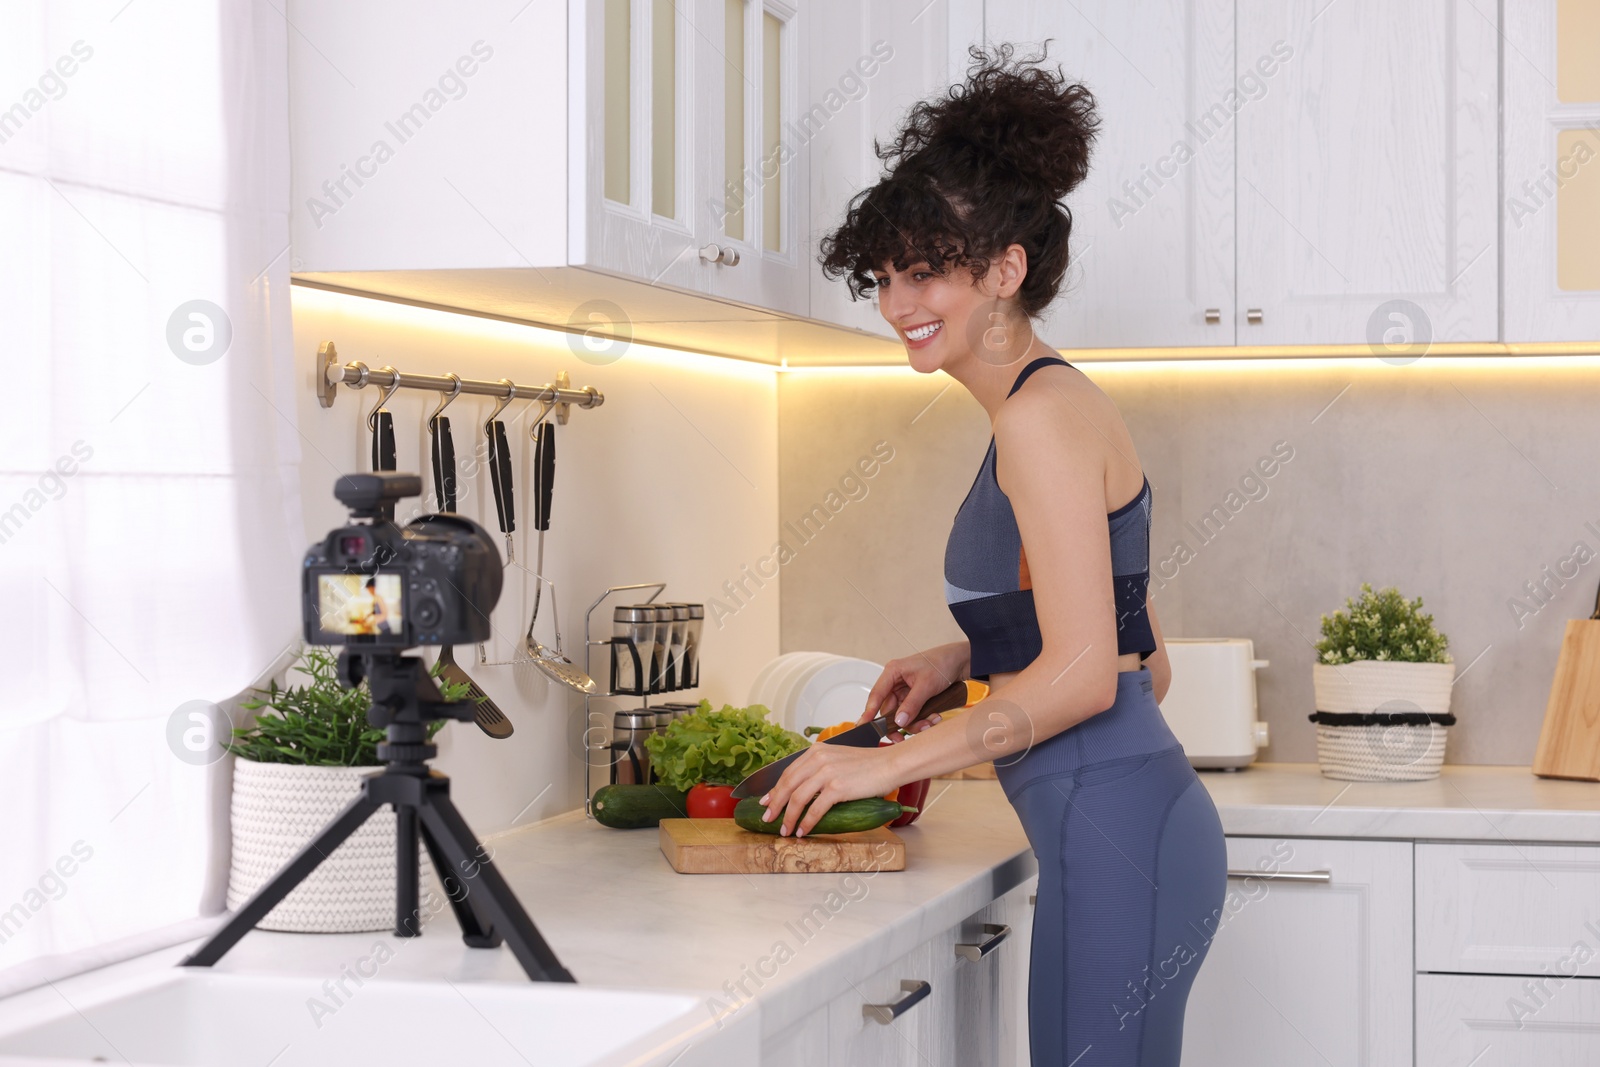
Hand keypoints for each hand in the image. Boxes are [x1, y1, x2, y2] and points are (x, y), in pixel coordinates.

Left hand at [760, 739, 904, 836]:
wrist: (890, 764)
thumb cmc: (869, 764)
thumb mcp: (838, 758)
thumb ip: (820, 767)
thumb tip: (805, 787)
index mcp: (816, 751)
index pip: (788, 772)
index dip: (774, 789)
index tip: (766, 801)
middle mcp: (818, 759)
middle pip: (787, 784)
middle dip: (775, 804)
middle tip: (768, 818)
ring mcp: (827, 773)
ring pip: (798, 798)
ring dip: (788, 817)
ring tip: (784, 829)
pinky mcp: (837, 787)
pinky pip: (815, 808)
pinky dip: (806, 822)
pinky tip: (803, 830)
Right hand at [860, 642, 970, 742]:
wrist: (960, 662)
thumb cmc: (942, 663)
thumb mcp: (926, 685)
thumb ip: (912, 704)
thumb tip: (899, 721)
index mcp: (892, 672)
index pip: (876, 695)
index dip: (869, 712)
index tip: (864, 726)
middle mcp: (895, 683)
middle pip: (889, 710)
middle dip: (902, 723)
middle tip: (908, 735)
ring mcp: (904, 692)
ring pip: (901, 716)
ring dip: (915, 723)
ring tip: (931, 721)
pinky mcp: (913, 699)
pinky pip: (912, 715)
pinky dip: (922, 720)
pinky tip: (934, 718)